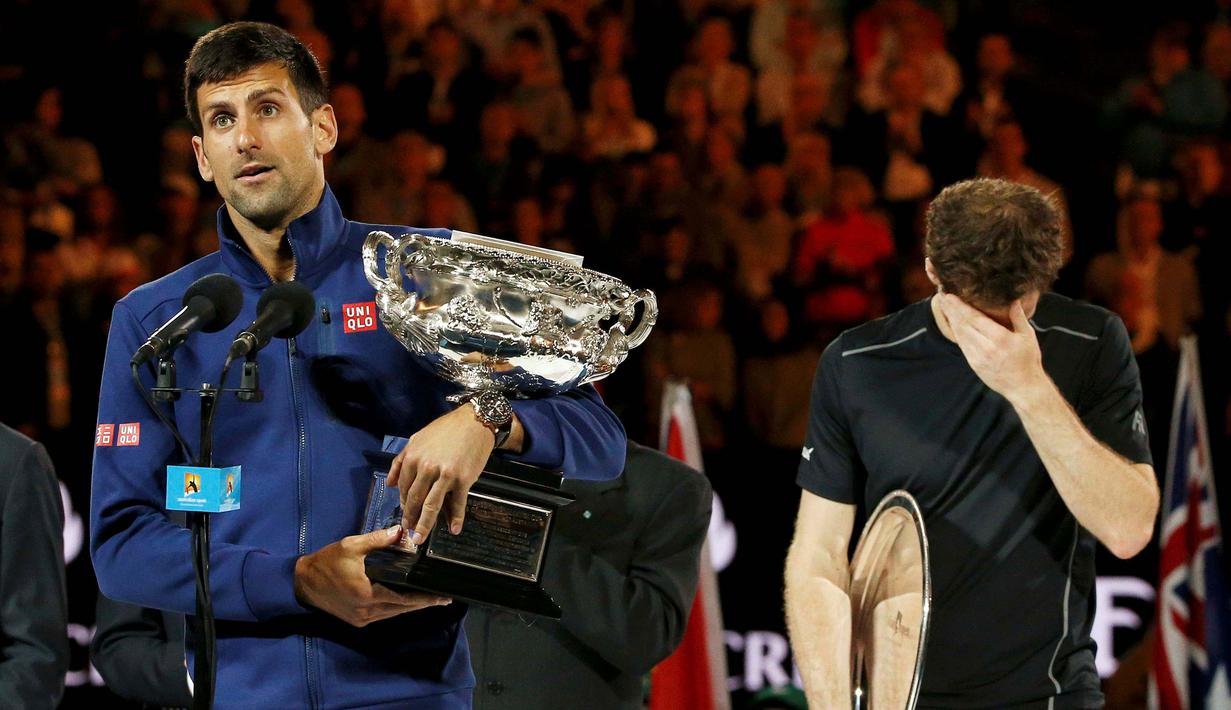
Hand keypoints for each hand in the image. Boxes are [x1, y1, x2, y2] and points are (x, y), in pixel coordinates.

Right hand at [293, 525, 451, 626]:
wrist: (302, 583)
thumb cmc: (326, 562)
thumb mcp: (352, 546)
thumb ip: (378, 540)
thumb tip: (401, 532)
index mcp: (368, 594)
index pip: (405, 599)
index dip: (425, 599)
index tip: (443, 597)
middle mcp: (367, 611)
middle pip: (403, 609)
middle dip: (424, 604)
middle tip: (444, 598)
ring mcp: (362, 618)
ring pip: (394, 614)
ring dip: (411, 607)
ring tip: (430, 599)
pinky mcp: (358, 620)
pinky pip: (384, 615)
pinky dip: (397, 608)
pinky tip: (406, 601)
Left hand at [386, 405, 494, 546]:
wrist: (474, 421)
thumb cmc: (446, 429)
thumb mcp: (417, 439)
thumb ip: (401, 460)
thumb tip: (391, 483)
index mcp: (413, 458)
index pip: (405, 487)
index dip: (405, 504)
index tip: (406, 514)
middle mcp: (426, 467)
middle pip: (415, 500)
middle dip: (411, 518)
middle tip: (410, 532)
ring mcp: (445, 475)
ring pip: (432, 505)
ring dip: (425, 525)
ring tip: (421, 538)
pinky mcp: (463, 479)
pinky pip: (457, 503)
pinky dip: (456, 518)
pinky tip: (454, 529)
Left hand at [935, 293, 1048, 403]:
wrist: (1023, 387)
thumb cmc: (1028, 360)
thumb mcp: (1028, 336)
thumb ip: (1019, 317)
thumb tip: (1013, 300)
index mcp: (1000, 338)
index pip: (975, 318)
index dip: (960, 307)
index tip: (951, 296)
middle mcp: (986, 347)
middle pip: (963, 325)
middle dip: (951, 310)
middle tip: (942, 296)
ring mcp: (978, 357)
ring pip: (960, 335)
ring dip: (951, 320)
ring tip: (944, 307)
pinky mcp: (974, 364)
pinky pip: (962, 345)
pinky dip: (956, 333)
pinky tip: (952, 324)